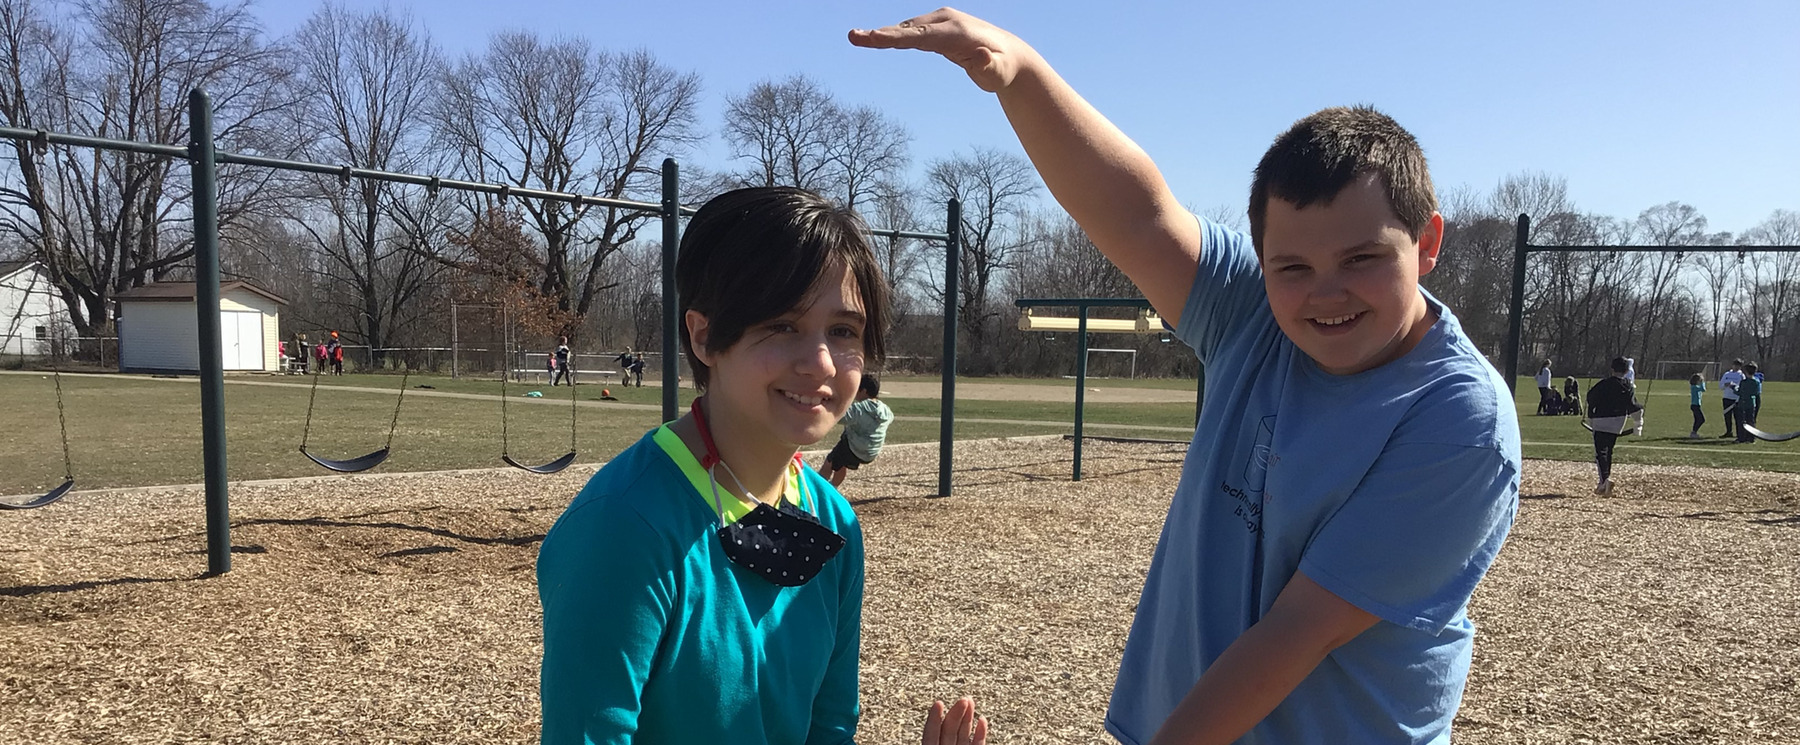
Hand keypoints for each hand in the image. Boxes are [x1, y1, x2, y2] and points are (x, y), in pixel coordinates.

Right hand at [849, 8, 1039, 92]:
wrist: (1009, 56)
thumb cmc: (1003, 69)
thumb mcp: (999, 73)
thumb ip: (990, 66)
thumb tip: (982, 57)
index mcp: (957, 32)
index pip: (922, 36)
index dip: (897, 38)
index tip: (875, 38)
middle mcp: (945, 21)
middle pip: (908, 30)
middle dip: (881, 35)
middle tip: (854, 37)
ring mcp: (939, 23)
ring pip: (906, 30)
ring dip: (882, 35)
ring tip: (856, 38)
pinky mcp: (935, 29)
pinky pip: (910, 33)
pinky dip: (891, 36)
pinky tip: (873, 39)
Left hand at [921, 696, 988, 744]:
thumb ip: (932, 741)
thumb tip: (931, 731)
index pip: (931, 733)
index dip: (934, 718)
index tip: (939, 703)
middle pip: (949, 730)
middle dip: (956, 713)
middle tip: (963, 699)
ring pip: (962, 734)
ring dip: (968, 717)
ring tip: (970, 701)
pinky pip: (977, 744)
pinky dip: (981, 733)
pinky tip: (982, 720)